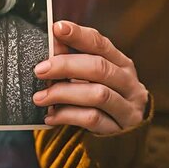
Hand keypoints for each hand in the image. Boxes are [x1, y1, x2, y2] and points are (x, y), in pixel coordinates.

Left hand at [33, 21, 148, 133]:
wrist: (121, 139)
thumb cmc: (99, 99)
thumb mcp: (90, 79)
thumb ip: (73, 61)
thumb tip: (51, 42)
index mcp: (121, 63)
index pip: (100, 44)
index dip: (79, 34)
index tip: (56, 28)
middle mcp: (129, 83)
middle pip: (99, 68)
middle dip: (66, 65)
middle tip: (39, 70)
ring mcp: (128, 107)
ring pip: (97, 94)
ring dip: (64, 93)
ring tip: (39, 97)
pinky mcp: (120, 130)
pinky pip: (93, 119)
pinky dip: (68, 116)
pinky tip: (50, 117)